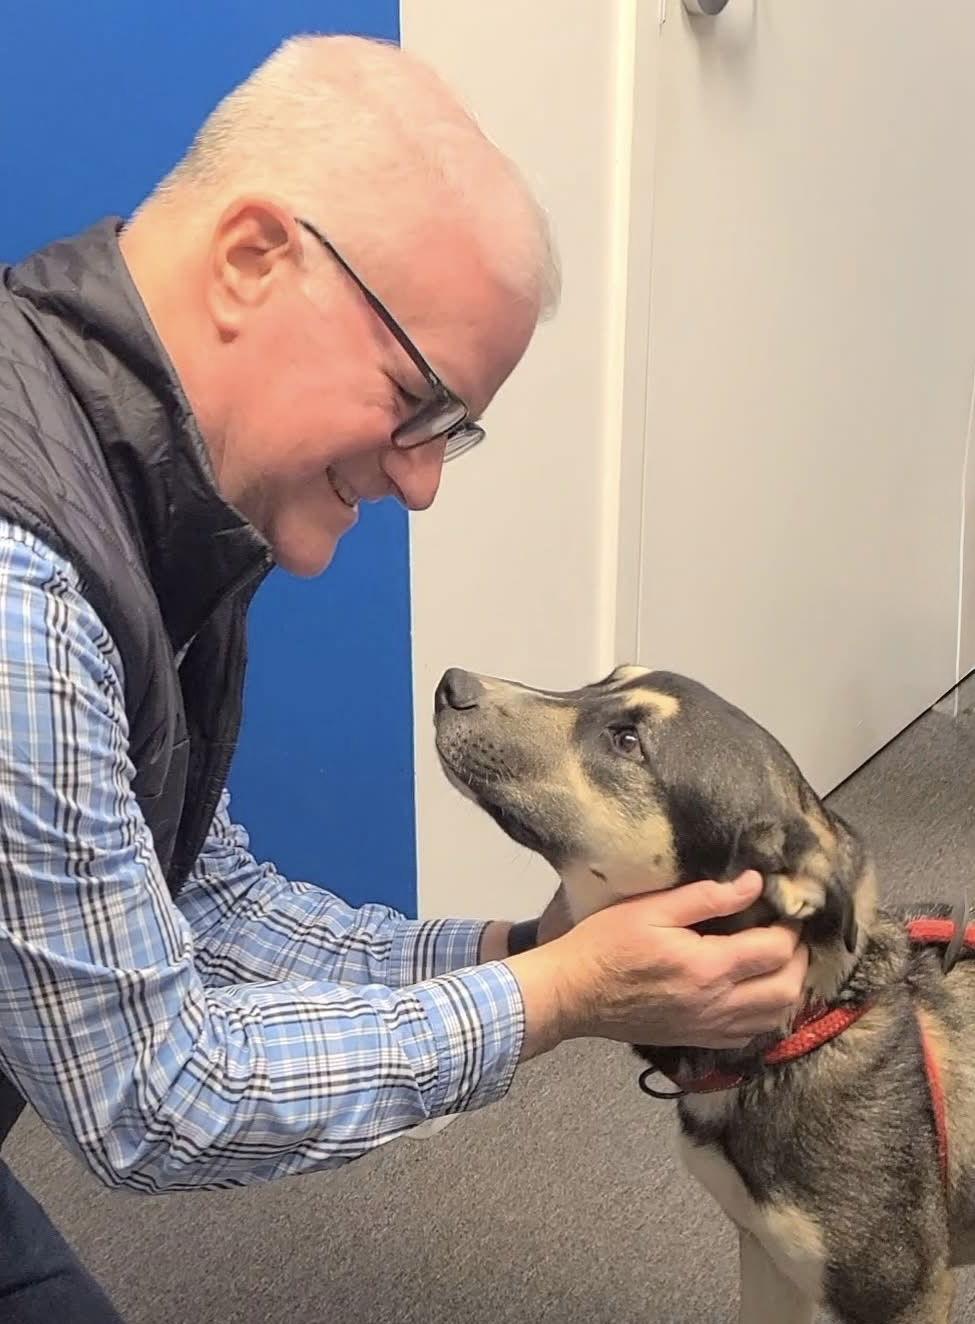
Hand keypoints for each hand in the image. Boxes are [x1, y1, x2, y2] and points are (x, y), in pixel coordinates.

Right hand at [505, 871, 807, 1059]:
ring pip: (774, 1017)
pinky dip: (764, 1013)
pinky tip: (753, 991)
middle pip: (786, 989)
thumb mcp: (651, 908)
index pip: (776, 951)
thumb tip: (754, 883)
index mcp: (708, 967)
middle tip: (787, 933)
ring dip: (787, 988)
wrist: (572, 995)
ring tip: (776, 960)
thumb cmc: (605, 944)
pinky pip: (749, 1034)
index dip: (790, 927)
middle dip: (798, 959)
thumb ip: (707, 896)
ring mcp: (709, 1028)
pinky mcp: (698, 1040)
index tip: (784, 908)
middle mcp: (717, 1004)